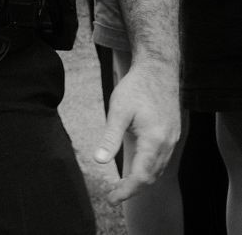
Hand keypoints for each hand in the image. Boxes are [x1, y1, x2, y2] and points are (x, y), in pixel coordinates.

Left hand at [94, 56, 179, 203]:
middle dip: (133, 189)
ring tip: (123, 186)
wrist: (158, 70)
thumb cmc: (136, 88)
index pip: (141, 176)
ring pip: (158, 169)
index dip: (127, 191)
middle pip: (151, 177)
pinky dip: (150, 170)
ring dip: (142, 181)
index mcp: (154, 140)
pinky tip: (137, 168)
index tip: (112, 198)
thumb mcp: (118, 111)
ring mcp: (172, 139)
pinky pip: (162, 159)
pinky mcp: (171, 134)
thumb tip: (98, 160)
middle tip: (114, 196)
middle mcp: (166, 143)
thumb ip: (110, 137)